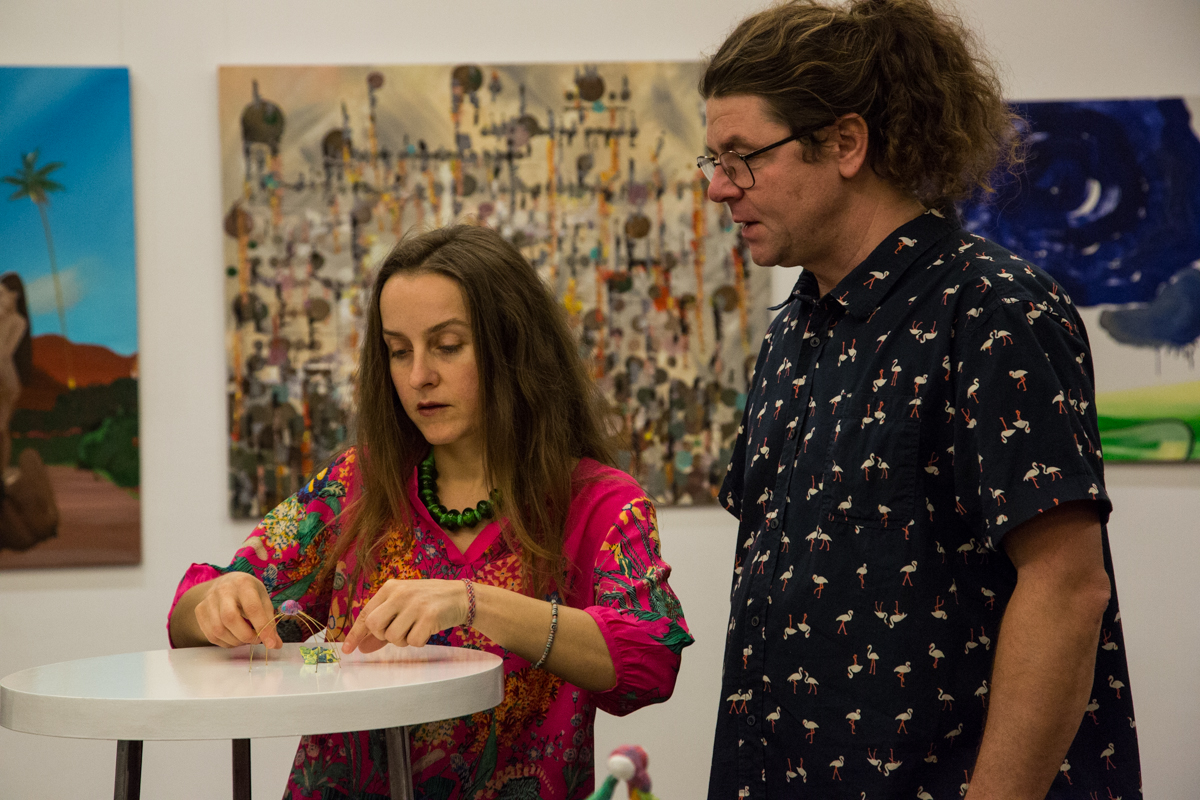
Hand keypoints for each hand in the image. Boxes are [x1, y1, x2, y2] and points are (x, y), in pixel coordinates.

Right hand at [193, 571, 282, 649]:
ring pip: (219, 630)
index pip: (252, 608)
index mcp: (243, 583)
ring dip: (236, 641)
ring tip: (246, 637)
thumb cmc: (248, 592)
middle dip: (246, 636)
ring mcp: (208, 600)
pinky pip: (211, 635)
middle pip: (230, 619)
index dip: (262, 628)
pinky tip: (235, 637)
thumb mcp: (263, 599)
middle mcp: (222, 590)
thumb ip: (269, 621)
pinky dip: (226, 642)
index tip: (271, 644)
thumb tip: (275, 644)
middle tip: (257, 640)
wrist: (225, 584)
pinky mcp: (199, 611)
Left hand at [343, 579, 466, 653]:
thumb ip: (384, 625)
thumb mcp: (403, 606)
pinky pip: (413, 641)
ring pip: (393, 637)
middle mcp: (400, 593)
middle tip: (397, 632)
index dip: (355, 634)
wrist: (460, 596)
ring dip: (403, 640)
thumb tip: (362, 647)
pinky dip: (419, 641)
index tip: (347, 650)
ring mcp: (415, 604)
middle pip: (375, 626)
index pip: (366, 613)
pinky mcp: (429, 617)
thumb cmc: (428, 601)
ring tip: (415, 628)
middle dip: (383, 636)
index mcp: (390, 587)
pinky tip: (427, 629)